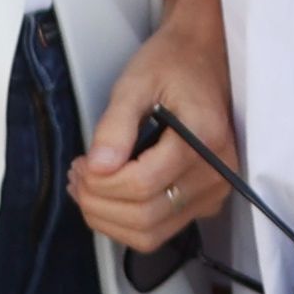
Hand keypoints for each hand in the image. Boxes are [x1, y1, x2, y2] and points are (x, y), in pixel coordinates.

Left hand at [73, 0, 236, 254]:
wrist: (202, 59)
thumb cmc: (170, 65)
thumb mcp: (135, 82)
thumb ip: (115, 126)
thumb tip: (97, 168)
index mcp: (204, 140)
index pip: (141, 184)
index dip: (100, 182)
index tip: (80, 162)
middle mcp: (216, 174)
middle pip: (145, 217)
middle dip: (98, 202)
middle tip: (76, 175)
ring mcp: (214, 193)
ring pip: (150, 234)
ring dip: (108, 218)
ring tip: (86, 187)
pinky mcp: (204, 203)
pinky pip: (159, 230)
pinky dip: (125, 222)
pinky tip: (107, 196)